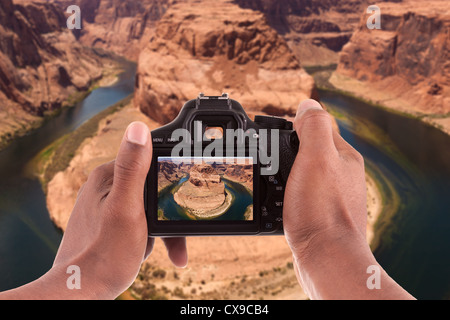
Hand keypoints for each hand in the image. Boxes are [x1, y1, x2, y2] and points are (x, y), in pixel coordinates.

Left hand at [0, 122, 186, 299]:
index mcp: (108, 175)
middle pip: (152, 188)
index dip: (171, 184)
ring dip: (158, 229)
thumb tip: (138, 127)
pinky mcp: (106, 220)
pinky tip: (144, 249)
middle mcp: (104, 185)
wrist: (82, 290)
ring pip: (147, 206)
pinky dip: (147, 235)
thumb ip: (133, 168)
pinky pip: (137, 219)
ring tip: (151, 248)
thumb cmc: (105, 253)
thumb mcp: (127, 208)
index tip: (181, 205)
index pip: (151, 164)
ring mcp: (105, 203)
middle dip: (166, 214)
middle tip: (173, 241)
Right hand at [283, 99, 413, 299]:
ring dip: (287, 170)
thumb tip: (308, 103)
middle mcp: (342, 175)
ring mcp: (332, 196)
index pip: (318, 127)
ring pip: (305, 172)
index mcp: (344, 156)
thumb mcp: (316, 158)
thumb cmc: (321, 209)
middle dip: (289, 148)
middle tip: (267, 155)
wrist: (325, 258)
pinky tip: (279, 199)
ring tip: (270, 176)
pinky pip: (303, 193)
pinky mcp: (321, 214)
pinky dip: (289, 191)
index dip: (293, 125)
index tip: (272, 132)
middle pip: (311, 149)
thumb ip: (314, 127)